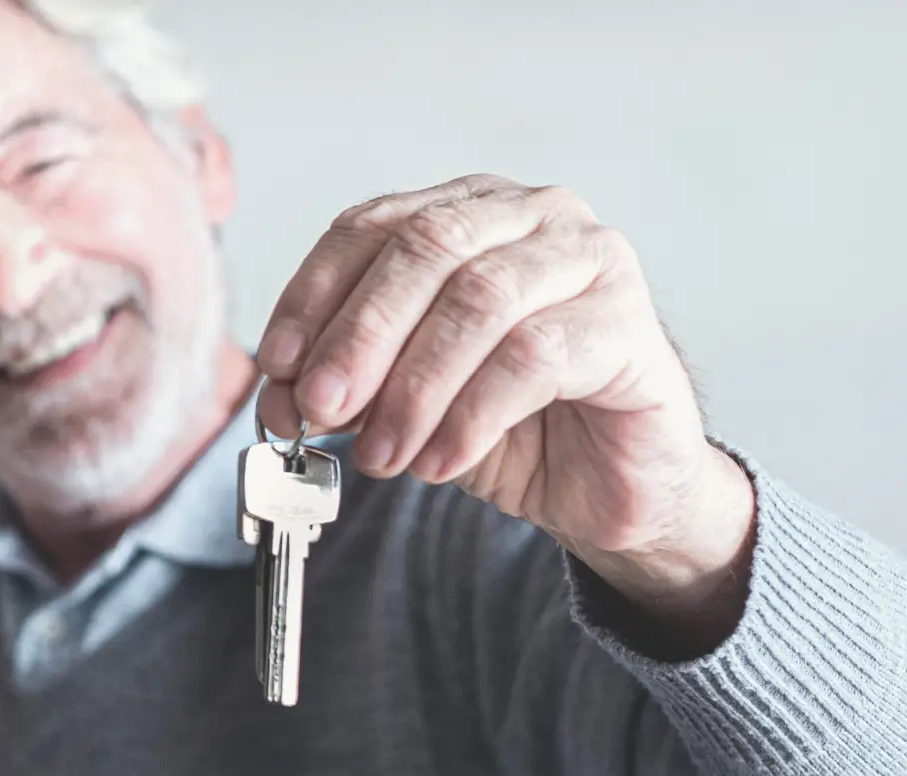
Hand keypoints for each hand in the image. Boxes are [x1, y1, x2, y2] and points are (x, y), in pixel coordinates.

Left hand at [256, 173, 756, 626]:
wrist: (611, 485)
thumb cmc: (511, 425)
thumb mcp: (403, 401)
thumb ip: (346, 383)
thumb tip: (281, 395)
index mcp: (465, 211)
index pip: (369, 226)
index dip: (313, 294)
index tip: (277, 365)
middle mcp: (532, 215)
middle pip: (426, 247)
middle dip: (359, 335)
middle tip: (321, 408)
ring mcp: (590, 261)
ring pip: (480, 297)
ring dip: (413, 386)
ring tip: (383, 454)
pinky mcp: (628, 326)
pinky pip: (535, 356)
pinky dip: (471, 415)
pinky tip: (439, 460)